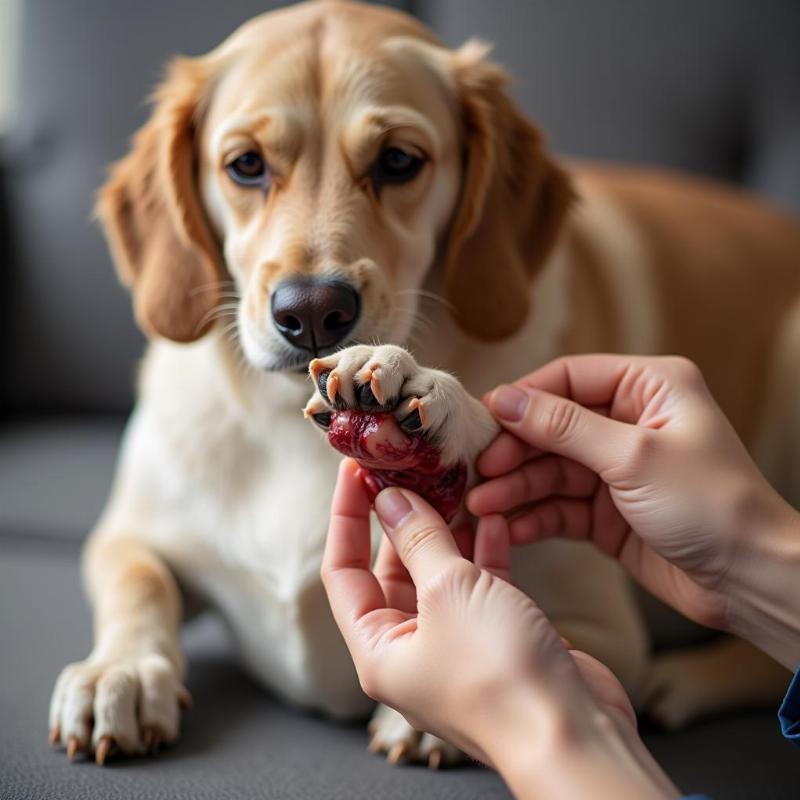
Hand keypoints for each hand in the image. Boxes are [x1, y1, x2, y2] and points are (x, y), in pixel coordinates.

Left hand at [322, 459, 675, 798]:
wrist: (573, 734)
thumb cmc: (499, 673)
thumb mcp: (449, 591)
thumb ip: (418, 539)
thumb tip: (389, 498)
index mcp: (378, 648)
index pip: (342, 570)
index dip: (346, 517)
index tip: (355, 471)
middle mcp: (410, 648)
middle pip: (391, 569)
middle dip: (401, 519)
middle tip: (410, 469)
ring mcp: (455, 644)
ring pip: (439, 573)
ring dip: (446, 530)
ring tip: (452, 483)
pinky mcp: (496, 637)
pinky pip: (479, 585)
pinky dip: (484, 551)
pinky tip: (493, 517)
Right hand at [468, 354, 799, 668]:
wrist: (750, 581)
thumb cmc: (713, 504)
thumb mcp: (633, 455)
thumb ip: (563, 426)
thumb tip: (505, 398)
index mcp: (648, 388)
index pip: (568, 379)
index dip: (523, 398)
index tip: (484, 420)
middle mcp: (629, 422)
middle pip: (551, 426)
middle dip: (513, 451)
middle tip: (478, 472)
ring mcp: (616, 469)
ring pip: (549, 470)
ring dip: (515, 488)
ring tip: (480, 505)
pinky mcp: (606, 511)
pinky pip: (559, 506)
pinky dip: (532, 516)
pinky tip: (507, 527)